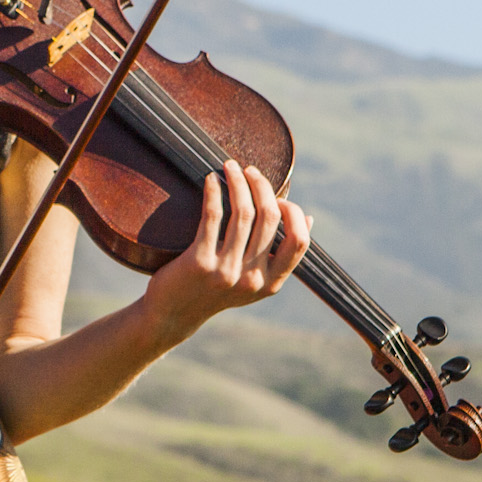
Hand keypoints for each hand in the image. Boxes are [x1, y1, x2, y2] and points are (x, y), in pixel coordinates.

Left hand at [140, 161, 310, 343]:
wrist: (173, 314)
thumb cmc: (214, 290)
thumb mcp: (253, 280)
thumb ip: (277, 255)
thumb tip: (308, 219)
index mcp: (271, 283)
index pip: (299, 241)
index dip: (293, 212)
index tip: (278, 197)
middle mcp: (252, 279)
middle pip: (270, 218)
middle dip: (262, 185)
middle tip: (250, 170)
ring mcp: (227, 271)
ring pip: (244, 213)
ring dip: (238, 181)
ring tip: (230, 167)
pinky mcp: (200, 262)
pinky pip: (213, 216)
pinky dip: (214, 192)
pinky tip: (210, 179)